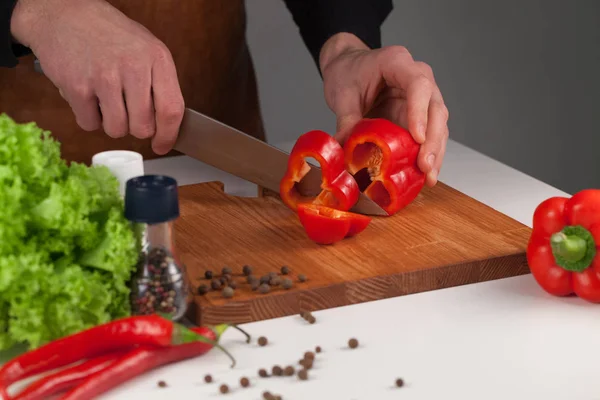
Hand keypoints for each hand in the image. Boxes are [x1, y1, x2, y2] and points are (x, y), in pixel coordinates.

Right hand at [11, 0, 184, 154]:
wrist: (63, 14)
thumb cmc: (110, 35)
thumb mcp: (147, 50)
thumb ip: (160, 84)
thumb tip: (169, 127)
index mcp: (157, 58)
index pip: (171, 110)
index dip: (168, 135)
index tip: (162, 145)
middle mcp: (134, 67)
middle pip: (143, 127)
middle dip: (135, 128)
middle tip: (127, 112)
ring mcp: (104, 77)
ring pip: (117, 130)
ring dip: (112, 123)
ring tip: (107, 100)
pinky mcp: (77, 87)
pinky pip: (89, 124)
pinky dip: (88, 117)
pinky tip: (88, 95)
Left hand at [319, 33, 448, 186]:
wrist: (348, 67)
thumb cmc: (347, 72)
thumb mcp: (341, 94)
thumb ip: (346, 120)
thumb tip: (344, 150)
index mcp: (397, 62)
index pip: (419, 84)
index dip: (420, 112)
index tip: (417, 138)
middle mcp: (418, 77)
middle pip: (436, 108)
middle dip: (433, 140)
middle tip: (425, 165)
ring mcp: (422, 98)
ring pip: (438, 124)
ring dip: (435, 152)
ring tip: (428, 176)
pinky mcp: (419, 116)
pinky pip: (429, 135)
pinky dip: (428, 155)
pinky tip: (424, 174)